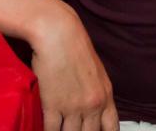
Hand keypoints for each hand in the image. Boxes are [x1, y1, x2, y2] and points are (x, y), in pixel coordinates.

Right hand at [31, 12, 118, 130]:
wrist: (59, 34)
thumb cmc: (76, 49)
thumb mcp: (96, 73)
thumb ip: (97, 94)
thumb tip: (94, 113)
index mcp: (106, 94)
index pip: (111, 127)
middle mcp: (93, 103)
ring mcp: (73, 106)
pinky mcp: (53, 105)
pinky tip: (43, 130)